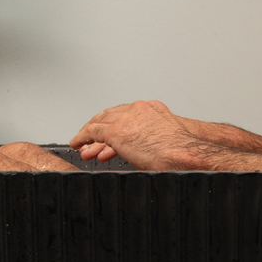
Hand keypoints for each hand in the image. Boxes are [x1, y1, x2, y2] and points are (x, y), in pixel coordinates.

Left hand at [69, 100, 198, 169]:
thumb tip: (152, 146)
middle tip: (90, 134)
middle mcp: (138, 109)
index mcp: (153, 108)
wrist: (184, 152)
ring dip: (87, 131)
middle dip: (99, 125)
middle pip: (110, 114)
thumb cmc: (182, 150)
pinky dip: (82, 138)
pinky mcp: (115, 131)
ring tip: (80, 141)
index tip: (109, 129)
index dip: (114, 121)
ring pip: (98, 121)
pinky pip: (91, 132)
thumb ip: (157, 135)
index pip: (126, 112)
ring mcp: (126, 118)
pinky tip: (77, 144)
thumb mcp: (170, 135)